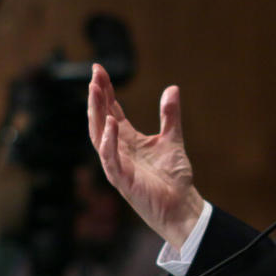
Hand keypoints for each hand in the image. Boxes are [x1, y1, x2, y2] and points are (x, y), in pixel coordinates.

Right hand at [88, 64, 204, 247]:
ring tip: (96, 91)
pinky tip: (110, 123)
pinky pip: (110, 159)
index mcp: (128, 140)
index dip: (105, 91)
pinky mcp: (122, 179)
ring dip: (96, 113)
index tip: (99, 70)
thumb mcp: (172, 139)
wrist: (181, 205)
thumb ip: (170, 115)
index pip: (111, 111)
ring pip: (99, 136)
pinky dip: (108, 141)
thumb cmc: (173, 178)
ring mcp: (117, 165)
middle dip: (96, 97)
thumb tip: (172, 88)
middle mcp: (118, 150)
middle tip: (94, 74)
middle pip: (100, 119)